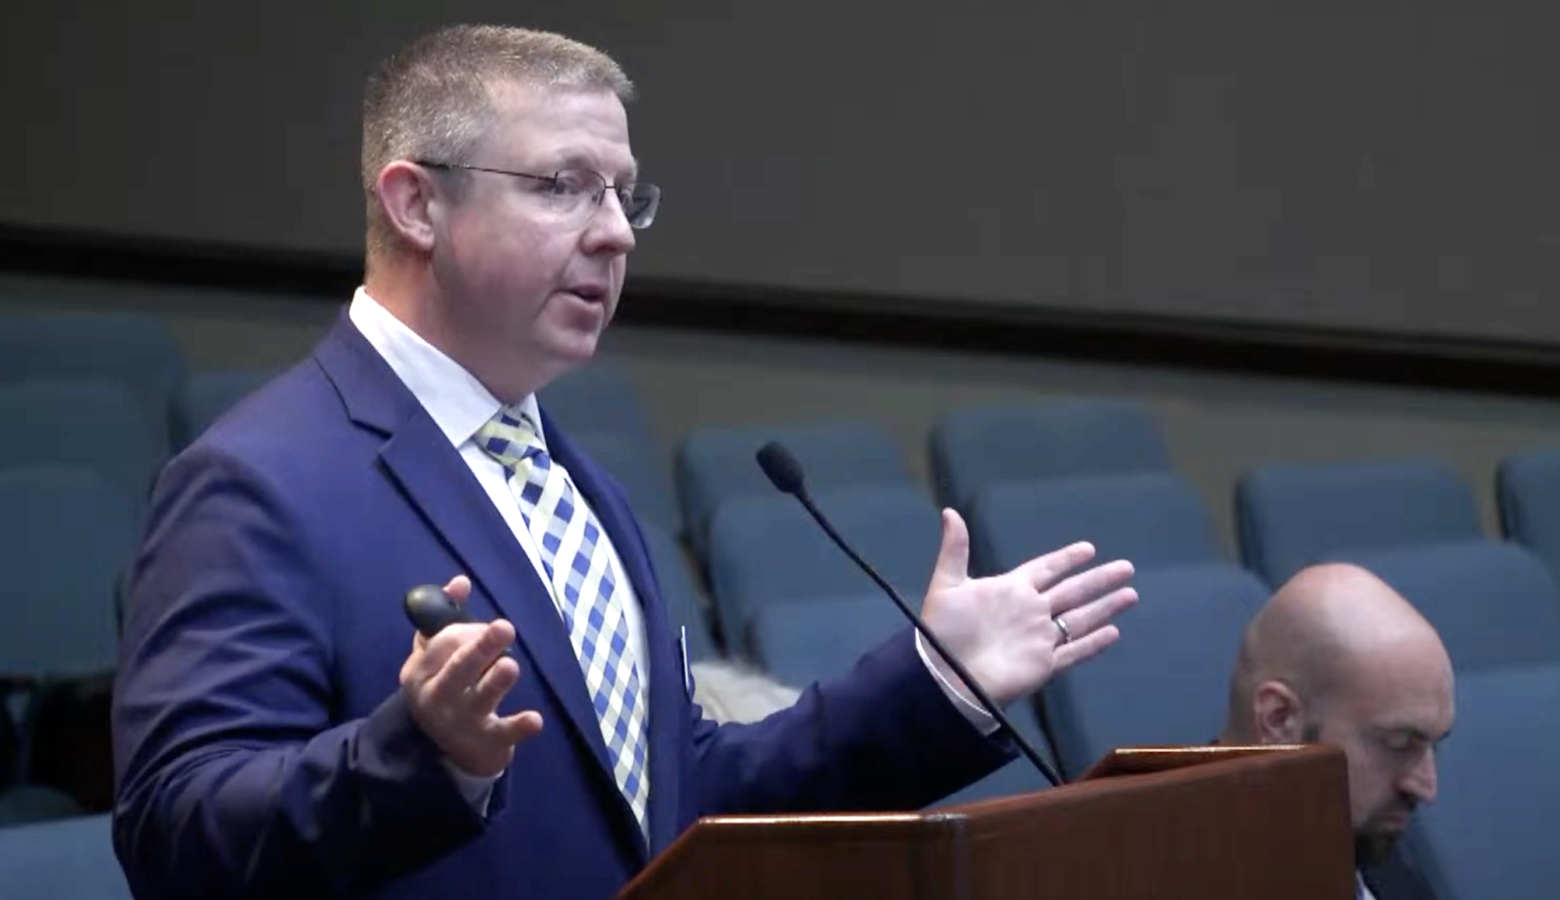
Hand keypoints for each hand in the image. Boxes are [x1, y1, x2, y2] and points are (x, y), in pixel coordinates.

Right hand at [399, 575, 543, 776]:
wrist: (447, 752)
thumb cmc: (445, 688)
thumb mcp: (434, 656)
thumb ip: (446, 619)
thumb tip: (460, 581)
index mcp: (420, 672)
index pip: (444, 644)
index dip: (470, 631)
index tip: (491, 631)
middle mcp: (437, 697)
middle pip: (459, 669)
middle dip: (480, 647)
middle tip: (505, 628)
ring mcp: (461, 721)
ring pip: (479, 698)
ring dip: (495, 682)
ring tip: (510, 666)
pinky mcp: (486, 742)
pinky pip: (503, 732)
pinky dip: (519, 727)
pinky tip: (535, 720)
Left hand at [918, 510, 1136, 707]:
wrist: (944, 675)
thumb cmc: (942, 632)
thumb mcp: (947, 584)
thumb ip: (955, 549)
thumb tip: (950, 512)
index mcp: (1010, 590)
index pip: (1045, 569)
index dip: (1066, 559)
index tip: (1089, 549)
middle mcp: (1030, 611)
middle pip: (1072, 591)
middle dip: (1099, 579)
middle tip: (1127, 567)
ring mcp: (1038, 638)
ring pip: (1080, 619)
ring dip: (1105, 607)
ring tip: (1131, 595)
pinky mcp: (1043, 665)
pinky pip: (1074, 652)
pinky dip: (1093, 643)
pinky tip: (1113, 633)